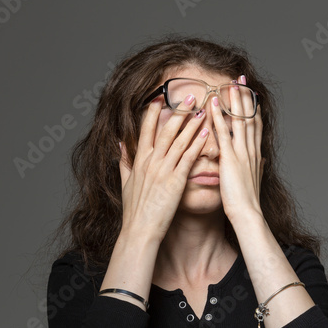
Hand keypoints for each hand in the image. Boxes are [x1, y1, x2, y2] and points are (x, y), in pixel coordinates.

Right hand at [118, 95, 208, 241]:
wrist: (139, 231)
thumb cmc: (134, 210)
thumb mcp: (125, 182)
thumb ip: (124, 161)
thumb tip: (120, 143)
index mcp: (139, 161)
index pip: (146, 130)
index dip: (153, 113)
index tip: (160, 99)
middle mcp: (151, 162)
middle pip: (166, 131)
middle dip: (178, 112)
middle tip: (189, 96)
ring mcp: (163, 170)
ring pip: (179, 141)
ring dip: (192, 123)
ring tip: (202, 108)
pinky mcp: (176, 181)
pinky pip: (189, 158)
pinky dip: (197, 143)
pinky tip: (206, 132)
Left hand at [210, 75, 264, 222]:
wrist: (248, 213)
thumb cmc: (249, 200)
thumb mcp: (256, 180)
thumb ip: (259, 167)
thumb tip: (263, 160)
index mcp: (256, 154)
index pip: (255, 125)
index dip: (253, 107)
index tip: (251, 93)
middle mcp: (251, 149)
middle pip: (250, 117)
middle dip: (246, 97)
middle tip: (242, 79)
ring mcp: (241, 153)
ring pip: (240, 120)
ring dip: (235, 100)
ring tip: (231, 83)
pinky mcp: (230, 158)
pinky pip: (224, 133)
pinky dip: (219, 116)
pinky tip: (215, 103)